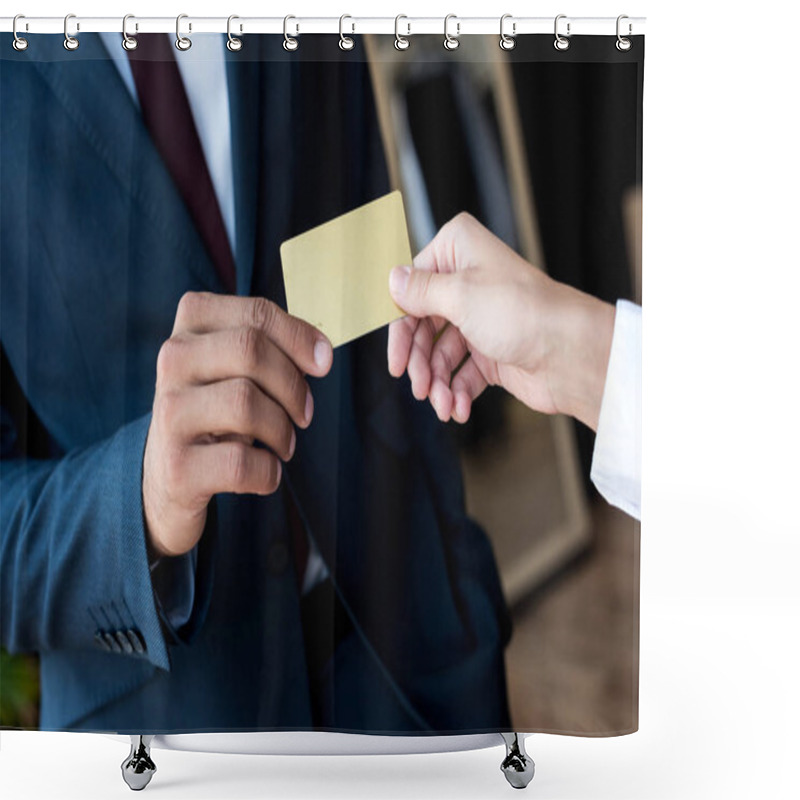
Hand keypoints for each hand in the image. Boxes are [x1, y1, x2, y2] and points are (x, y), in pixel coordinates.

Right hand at [143, 292, 332, 557]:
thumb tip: (321, 355)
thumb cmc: (221, 408)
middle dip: (292, 386)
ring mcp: (169, 412)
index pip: (256, 315)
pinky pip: (240, 463)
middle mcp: (173, 360)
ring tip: (284, 444)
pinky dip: (268, 472)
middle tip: (304, 414)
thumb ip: (277, 349)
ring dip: (282, 430)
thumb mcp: (240, 367)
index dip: (299, 337)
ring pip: (245, 403)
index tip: (323, 364)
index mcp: (192, 323)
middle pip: (250, 351)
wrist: (171, 473)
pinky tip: (265, 472)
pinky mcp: (176, 466)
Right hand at [387, 213, 614, 430]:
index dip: (401, 327)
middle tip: (418, 387)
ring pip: (440, 354)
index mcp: (459, 252)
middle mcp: (468, 282)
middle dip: (420, 362)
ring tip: (442, 405)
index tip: (395, 360)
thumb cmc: (524, 313)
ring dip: (438, 383)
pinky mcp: (492, 352)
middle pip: (422, 326)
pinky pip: (461, 373)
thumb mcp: (459, 295)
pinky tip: (458, 409)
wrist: (571, 354)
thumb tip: (392, 280)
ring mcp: (480, 319)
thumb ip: (419, 291)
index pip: (412, 289)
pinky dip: (456, 393)